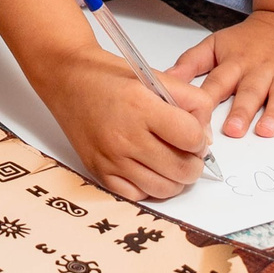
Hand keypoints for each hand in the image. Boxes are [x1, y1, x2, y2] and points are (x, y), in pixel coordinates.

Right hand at [42, 47, 210, 201]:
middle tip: (188, 151)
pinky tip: (148, 169)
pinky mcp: (99, 171)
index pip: (191, 137)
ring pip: (163, 189)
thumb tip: (205, 137)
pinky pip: (137, 195)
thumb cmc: (109, 76)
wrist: (67, 79)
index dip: (200, 138)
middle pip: (182, 169)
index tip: (193, 134)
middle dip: (194, 162)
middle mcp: (125, 135)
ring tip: (171, 162)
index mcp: (141, 105)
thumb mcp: (156, 76)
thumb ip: (190, 101)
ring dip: (175, 179)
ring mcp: (111, 158)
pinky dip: (148, 187)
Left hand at [165, 7, 273, 138]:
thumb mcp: (216, 44)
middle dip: (241, 111)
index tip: (197, 120)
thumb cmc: (249, 39)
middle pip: (249, 91)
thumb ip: (191, 63)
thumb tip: (162, 80)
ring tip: (266, 131)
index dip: (207, 100)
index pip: (218, 82)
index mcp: (235, 62)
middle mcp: (260, 69)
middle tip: (232, 131)